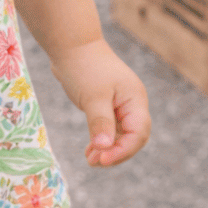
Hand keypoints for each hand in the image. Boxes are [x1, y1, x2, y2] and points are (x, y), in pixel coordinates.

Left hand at [50, 39, 150, 167]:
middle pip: (132, 137)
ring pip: (119, 134)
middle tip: (94, 162)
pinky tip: (90, 149)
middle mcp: (131, 103)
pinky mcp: (105, 104)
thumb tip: (104, 149)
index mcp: (135, 100)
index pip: (138, 133)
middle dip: (115, 152)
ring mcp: (119, 103)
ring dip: (106, 148)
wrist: (69, 44)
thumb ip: (100, 123)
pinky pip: (108, 127)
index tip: (102, 159)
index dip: (123, 150)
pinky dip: (100, 139)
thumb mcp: (93, 97)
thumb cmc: (83, 67)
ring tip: (90, 159)